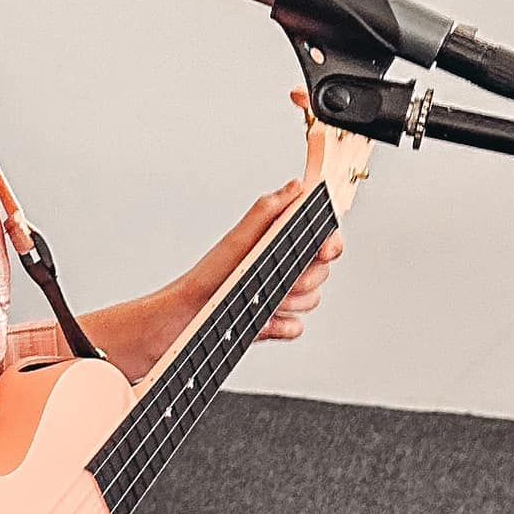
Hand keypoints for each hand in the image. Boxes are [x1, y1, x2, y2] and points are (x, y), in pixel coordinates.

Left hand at [165, 98, 342, 344]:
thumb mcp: (238, 239)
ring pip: (312, 300)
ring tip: (262, 300)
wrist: (184, 319)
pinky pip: (297, 327)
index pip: (321, 240)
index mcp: (275, 244)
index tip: (323, 250)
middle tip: (277, 278)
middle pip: (321, 272)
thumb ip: (267, 211)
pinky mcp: (272, 324)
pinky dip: (283, 326)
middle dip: (304, 277)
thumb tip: (295, 186)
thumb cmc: (206, 277)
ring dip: (291, 302)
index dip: (329, 244)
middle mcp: (279, 268)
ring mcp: (277, 296)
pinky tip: (264, 321)